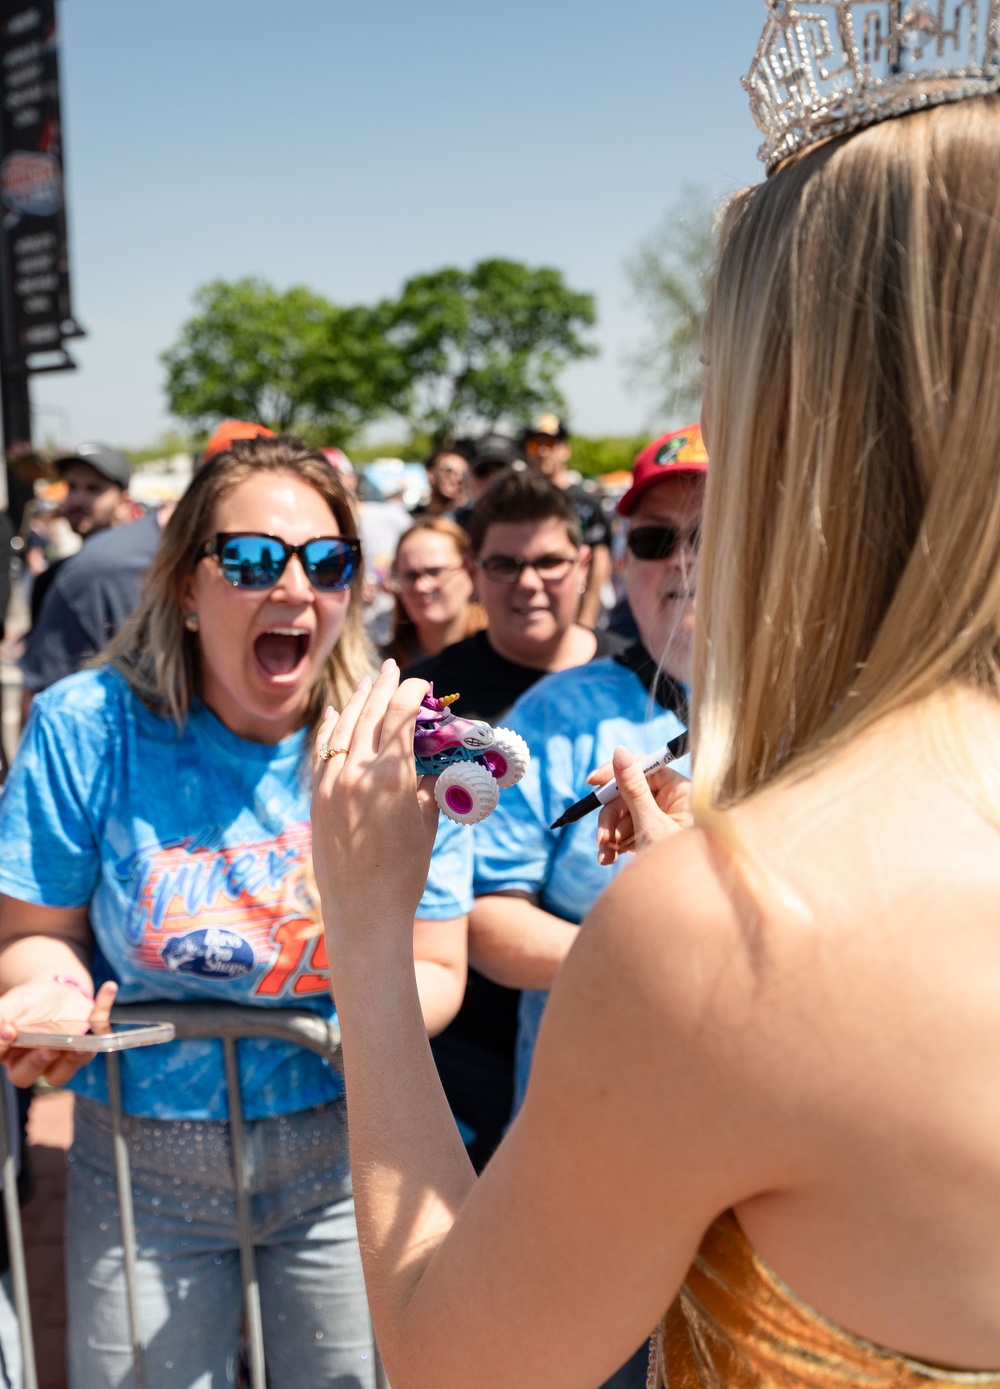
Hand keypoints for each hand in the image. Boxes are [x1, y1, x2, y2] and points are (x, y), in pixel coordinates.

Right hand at [0, 978, 117, 1087]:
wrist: (56, 990)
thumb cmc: (29, 1002)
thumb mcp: (14, 1002)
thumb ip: (2, 1014)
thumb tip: (1, 1029)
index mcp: (9, 1052)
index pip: (2, 1057)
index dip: (3, 1049)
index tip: (9, 1032)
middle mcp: (32, 1061)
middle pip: (27, 1075)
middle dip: (37, 1063)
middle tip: (48, 1050)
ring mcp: (61, 1057)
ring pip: (62, 1072)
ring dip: (72, 1060)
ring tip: (79, 1046)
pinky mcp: (88, 1044)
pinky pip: (100, 1036)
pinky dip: (103, 1011)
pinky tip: (108, 989)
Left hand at [311, 661, 439, 947]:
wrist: (362, 912)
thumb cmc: (404, 872)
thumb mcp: (427, 823)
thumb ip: (429, 784)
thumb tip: (435, 759)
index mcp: (390, 776)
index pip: (400, 715)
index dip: (412, 692)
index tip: (423, 683)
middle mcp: (356, 773)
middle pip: (369, 713)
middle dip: (383, 686)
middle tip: (393, 666)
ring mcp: (331, 784)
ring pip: (342, 727)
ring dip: (356, 701)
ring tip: (368, 682)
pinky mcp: (317, 798)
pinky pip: (321, 751)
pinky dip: (329, 728)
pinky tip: (333, 712)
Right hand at [591, 746, 692, 865]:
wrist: (686, 906)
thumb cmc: (679, 867)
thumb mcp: (651, 824)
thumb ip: (632, 788)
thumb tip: (620, 751)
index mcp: (681, 792)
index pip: (645, 767)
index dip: (618, 772)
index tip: (592, 782)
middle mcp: (673, 804)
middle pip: (629, 793)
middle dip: (611, 816)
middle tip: (601, 837)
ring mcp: (662, 822)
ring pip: (624, 815)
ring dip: (609, 834)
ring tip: (605, 855)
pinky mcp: (652, 839)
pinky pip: (627, 832)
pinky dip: (615, 844)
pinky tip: (608, 859)